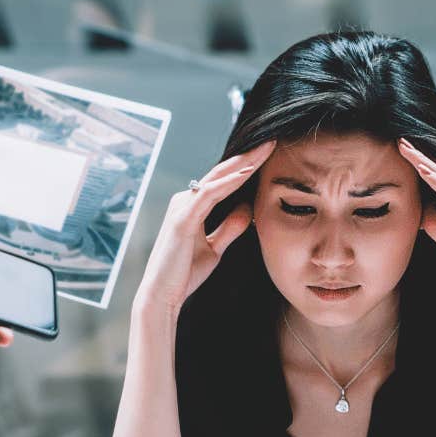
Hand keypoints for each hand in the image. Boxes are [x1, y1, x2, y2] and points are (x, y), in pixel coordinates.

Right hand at [133, 141, 274, 319]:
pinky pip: (207, 194)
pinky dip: (227, 183)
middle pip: (222, 172)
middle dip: (248, 156)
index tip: (270, 154)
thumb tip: (247, 209)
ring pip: (216, 178)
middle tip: (272, 141)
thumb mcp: (215, 247)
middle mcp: (185, 201)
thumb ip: (229, 227)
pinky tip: (246, 174)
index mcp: (193, 206)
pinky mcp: (182, 218)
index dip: (247, 166)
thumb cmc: (184, 273)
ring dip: (242, 163)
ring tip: (264, 150)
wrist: (163, 295)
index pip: (225, 180)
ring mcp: (182, 207)